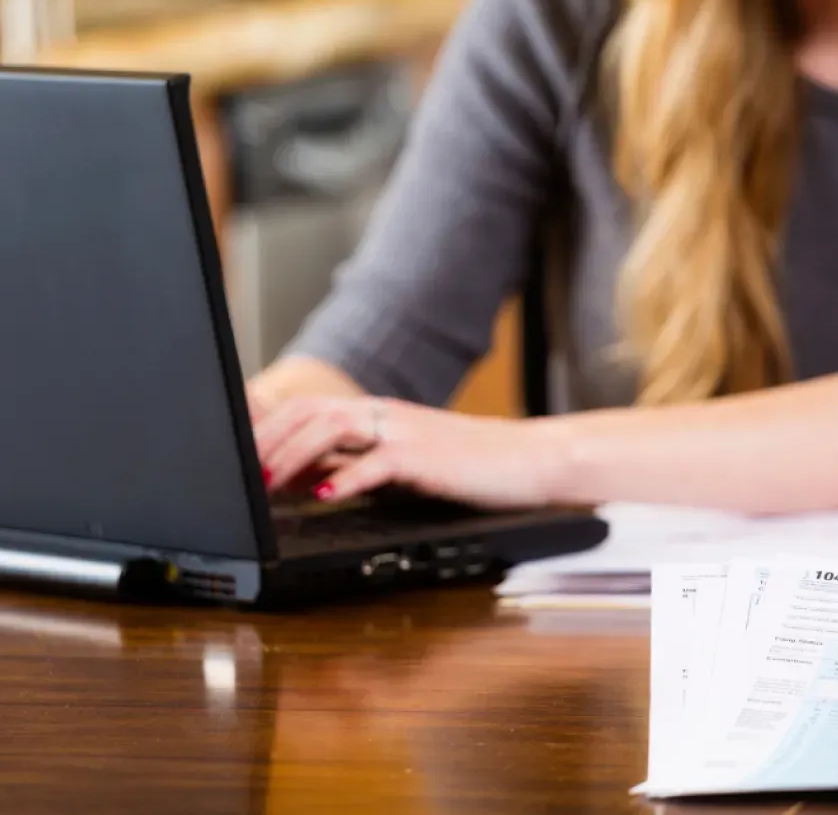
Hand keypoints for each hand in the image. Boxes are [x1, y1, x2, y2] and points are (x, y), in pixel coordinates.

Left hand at [255, 396, 562, 508]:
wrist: (531, 462)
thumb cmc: (476, 469)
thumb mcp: (408, 464)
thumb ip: (363, 465)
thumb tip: (310, 479)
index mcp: (381, 416)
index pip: (310, 409)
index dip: (268, 427)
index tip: (237, 454)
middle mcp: (387, 416)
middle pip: (310, 412)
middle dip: (267, 439)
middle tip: (238, 470)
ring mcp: (405, 432)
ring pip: (332, 427)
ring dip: (292, 454)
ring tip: (266, 482)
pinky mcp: (425, 457)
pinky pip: (375, 461)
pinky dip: (342, 479)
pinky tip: (321, 497)